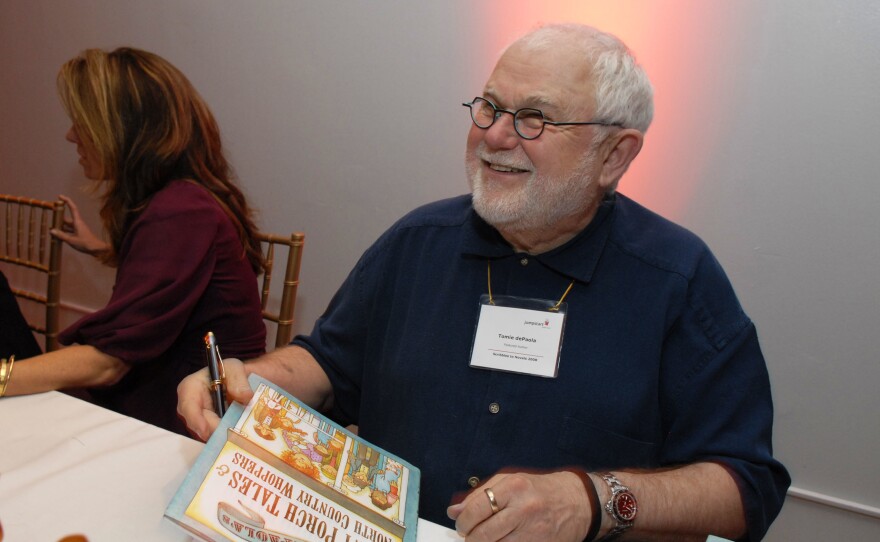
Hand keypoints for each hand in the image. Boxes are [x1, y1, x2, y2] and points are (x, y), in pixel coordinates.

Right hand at [50, 195, 109, 255]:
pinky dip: (63, 232)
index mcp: (77, 221)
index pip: (72, 208)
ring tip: (50, 229)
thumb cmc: (86, 244)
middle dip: (58, 218)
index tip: (60, 196)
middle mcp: (78, 223)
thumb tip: (51, 230)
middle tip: (49, 219)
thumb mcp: (71, 240)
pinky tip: (57, 236)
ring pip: (67, 225)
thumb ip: (61, 235)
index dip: (67, 201)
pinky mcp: (79, 234)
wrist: (97, 250)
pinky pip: (69, 231)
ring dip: (60, 226)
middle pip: (66, 218)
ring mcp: (78, 229)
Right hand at [176, 358, 253, 440]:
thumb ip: (238, 380)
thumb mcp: (234, 368)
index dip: (195, 419)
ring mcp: (199, 420)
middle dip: (213, 431)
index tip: (205, 430)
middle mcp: (190, 407)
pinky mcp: (209, 429)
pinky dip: (225, 438)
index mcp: (191, 388)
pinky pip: (215, 437)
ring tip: (236, 437)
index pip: (188, 405)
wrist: (236, 383)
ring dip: (221, 436)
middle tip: (229, 436)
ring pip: (207, 433)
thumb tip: (245, 396)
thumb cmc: (229, 373)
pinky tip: (237, 438)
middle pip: (197, 424)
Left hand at [447, 470, 591, 541]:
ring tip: (487, 538)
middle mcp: (523, 509)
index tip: (462, 524)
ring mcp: (533, 532)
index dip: (463, 521)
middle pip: (483, 535)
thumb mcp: (510, 481)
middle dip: (471, 538)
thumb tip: (454, 511)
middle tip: (471, 535)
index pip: (476, 509)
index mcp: (513, 488)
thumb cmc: (540, 490)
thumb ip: (479, 494)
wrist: (578, 502)